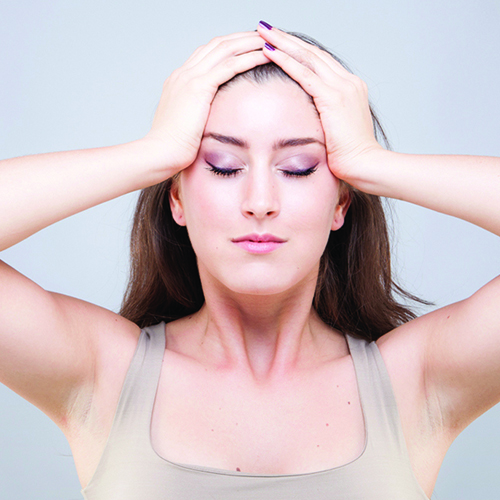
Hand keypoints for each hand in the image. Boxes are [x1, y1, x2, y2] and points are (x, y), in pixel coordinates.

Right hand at [144, 32, 268, 176]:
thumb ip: (197, 117)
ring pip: (225, 49)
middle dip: (242, 38)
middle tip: (263, 37)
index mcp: (179, 81)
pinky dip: (249, 58)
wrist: (160, 154)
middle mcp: (183, 74)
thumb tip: (211, 124)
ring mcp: (189, 78)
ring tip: (270, 41)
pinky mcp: (199, 88)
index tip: (248, 47)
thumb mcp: (186, 127)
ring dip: (249, 42)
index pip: (207, 53)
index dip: (229, 47)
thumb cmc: (173, 149)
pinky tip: (264, 55)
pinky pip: (229, 66)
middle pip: (217, 44)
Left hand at [256, 23, 383, 185]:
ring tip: (263, 32)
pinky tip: (269, 52)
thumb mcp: (337, 130)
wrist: (365, 165)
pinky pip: (304, 74)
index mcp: (350, 88)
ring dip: (283, 43)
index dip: (299, 50)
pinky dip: (285, 61)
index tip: (280, 43)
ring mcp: (342, 87)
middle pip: (313, 53)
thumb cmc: (350, 156)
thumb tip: (309, 118)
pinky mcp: (333, 98)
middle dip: (287, 39)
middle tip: (266, 28)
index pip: (320, 61)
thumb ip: (325, 117)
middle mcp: (348, 82)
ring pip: (307, 57)